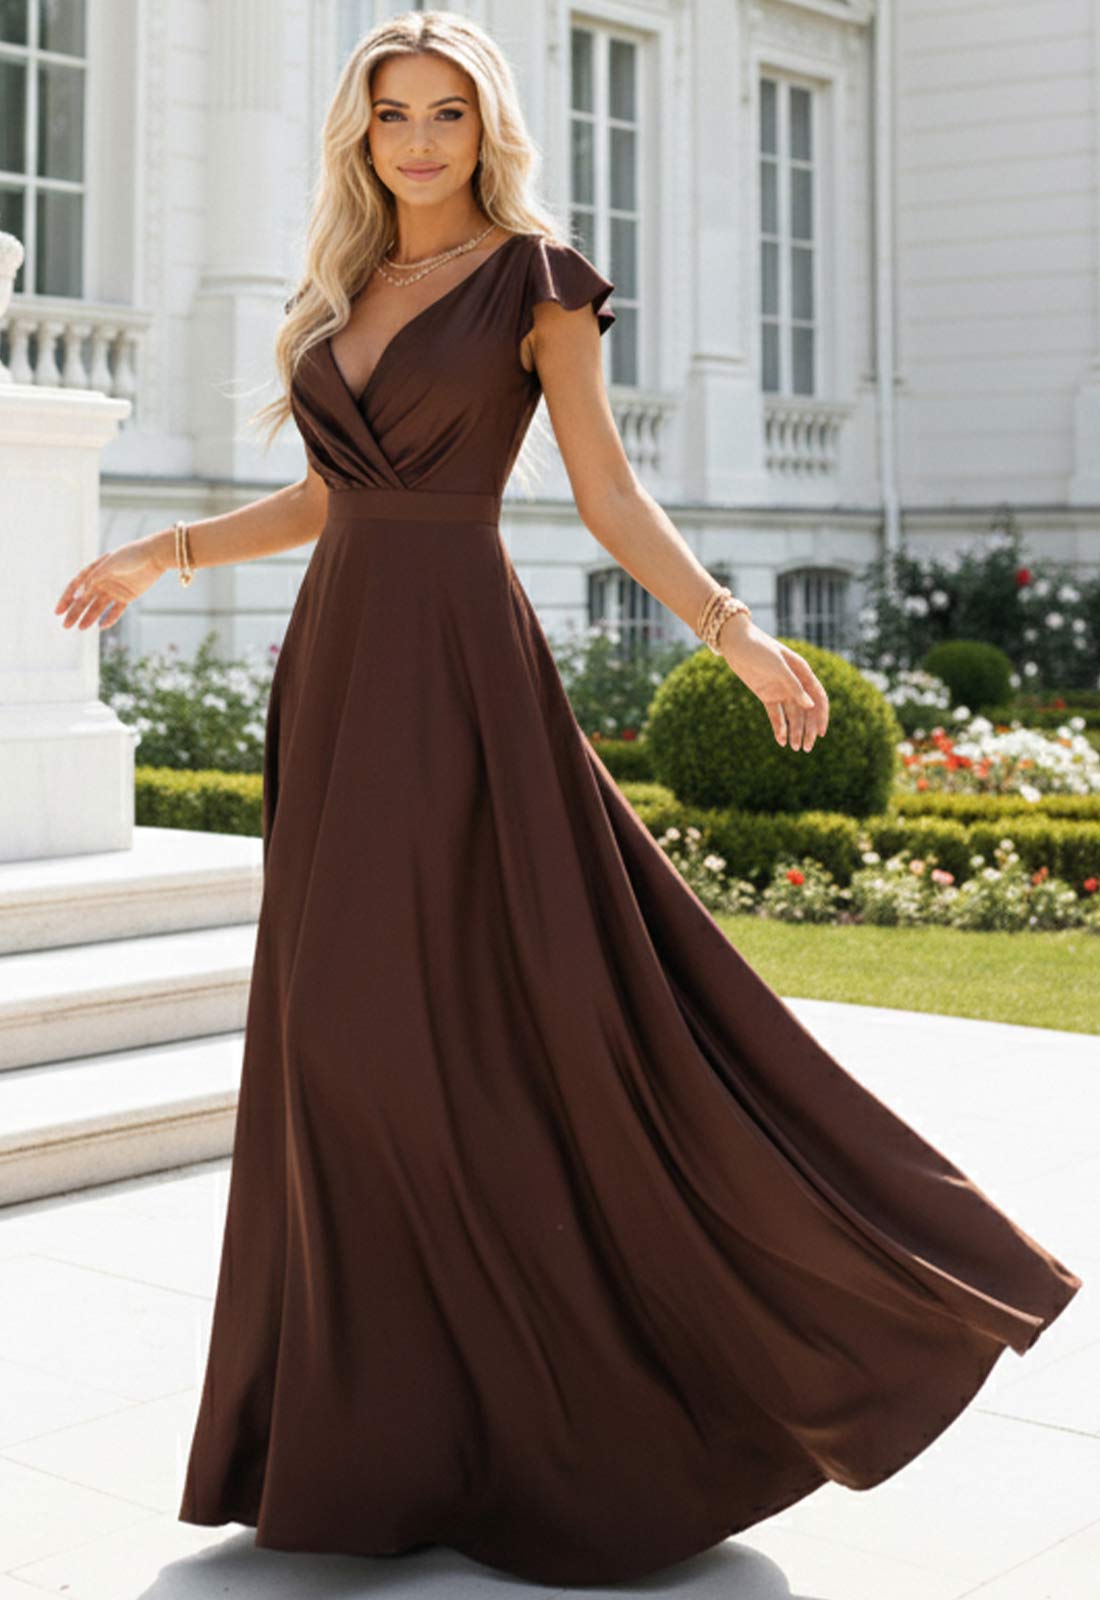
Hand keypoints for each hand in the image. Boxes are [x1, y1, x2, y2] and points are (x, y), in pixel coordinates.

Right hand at [54, 533, 169, 631]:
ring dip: (88, 617)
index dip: (66, 599)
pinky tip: (101, 626)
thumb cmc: (130, 557)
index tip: (58, 612)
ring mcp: (114, 589)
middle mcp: (102, 580)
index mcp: (94, 570)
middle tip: (65, 626)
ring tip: (80, 628)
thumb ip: (92, 581)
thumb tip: (76, 597)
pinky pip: (115, 610)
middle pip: (84, 599)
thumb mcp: (108, 567)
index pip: (75, 586)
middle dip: (74, 612)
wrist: (155, 556)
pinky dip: (109, 618)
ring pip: (98, 607)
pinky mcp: (127, 596)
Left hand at [717, 612, 828, 750]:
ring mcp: (780, 690)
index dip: (821, 716)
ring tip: (794, 748)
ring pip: (792, 715)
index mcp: (803, 673)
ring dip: (794, 731)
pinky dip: (779, 728)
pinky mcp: (766, 695)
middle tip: (805, 748)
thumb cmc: (760, 649)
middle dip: (808, 729)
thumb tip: (810, 706)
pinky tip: (781, 741)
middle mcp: (794, 683)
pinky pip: (776, 715)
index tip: (820, 734)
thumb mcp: (778, 667)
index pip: (818, 697)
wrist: (736, 643)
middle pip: (806, 710)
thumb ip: (794, 686)